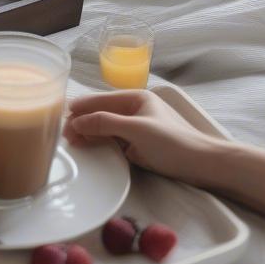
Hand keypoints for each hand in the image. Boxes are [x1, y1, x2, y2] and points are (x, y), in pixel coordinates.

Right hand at [64, 91, 219, 185]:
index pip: (100, 99)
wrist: (204, 165)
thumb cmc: (174, 143)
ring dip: (88, 132)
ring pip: (104, 127)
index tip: (60, 116)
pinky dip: (98, 142)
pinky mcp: (137, 144)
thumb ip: (105, 123)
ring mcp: (136, 127)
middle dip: (81, 121)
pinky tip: (87, 146)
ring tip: (71, 141)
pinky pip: (111, 140)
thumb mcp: (137, 130)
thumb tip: (75, 122)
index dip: (80, 107)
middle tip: (62, 134)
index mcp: (136, 98)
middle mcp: (134, 110)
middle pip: (100, 112)